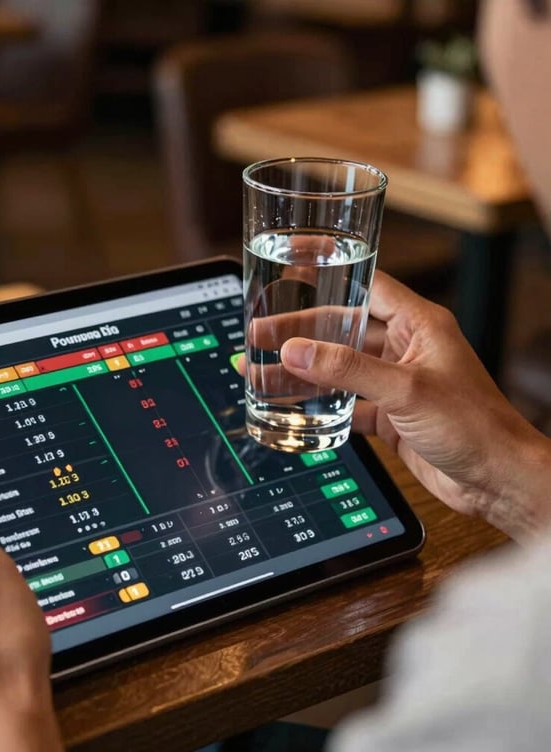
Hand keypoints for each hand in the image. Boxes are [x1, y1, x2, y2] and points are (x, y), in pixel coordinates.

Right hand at [270, 271, 550, 540]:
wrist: (496, 481)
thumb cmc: (474, 426)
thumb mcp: (405, 390)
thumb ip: (347, 369)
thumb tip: (297, 351)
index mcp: (418, 325)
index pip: (366, 285)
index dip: (329, 274)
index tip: (292, 268)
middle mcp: (404, 349)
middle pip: (340, 331)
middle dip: (298, 334)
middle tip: (258, 337)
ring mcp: (395, 383)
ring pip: (337, 370)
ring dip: (301, 373)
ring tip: (260, 374)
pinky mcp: (390, 414)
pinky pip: (346, 404)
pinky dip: (319, 406)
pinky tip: (291, 407)